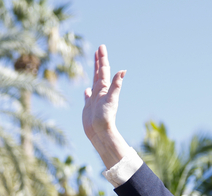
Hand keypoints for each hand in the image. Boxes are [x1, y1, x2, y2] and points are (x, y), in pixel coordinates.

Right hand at [83, 45, 129, 168]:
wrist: (100, 132)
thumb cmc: (106, 117)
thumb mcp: (111, 99)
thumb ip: (116, 85)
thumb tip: (123, 70)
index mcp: (104, 88)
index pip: (103, 70)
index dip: (102, 58)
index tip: (101, 47)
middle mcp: (100, 92)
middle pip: (99, 73)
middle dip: (99, 61)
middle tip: (99, 49)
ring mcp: (94, 99)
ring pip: (94, 82)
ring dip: (94, 72)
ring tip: (95, 65)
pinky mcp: (89, 107)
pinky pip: (88, 96)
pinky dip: (87, 92)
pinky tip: (87, 90)